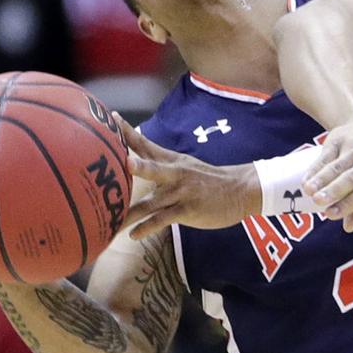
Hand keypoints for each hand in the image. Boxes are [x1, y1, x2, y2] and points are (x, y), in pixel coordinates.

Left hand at [119, 115, 260, 240]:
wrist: (240, 190)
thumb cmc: (209, 181)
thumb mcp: (186, 166)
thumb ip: (162, 166)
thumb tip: (136, 166)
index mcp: (172, 161)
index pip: (146, 144)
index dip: (128, 131)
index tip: (112, 117)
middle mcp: (175, 174)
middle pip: (151, 168)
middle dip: (136, 166)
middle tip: (122, 162)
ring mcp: (181, 193)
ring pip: (152, 202)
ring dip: (132, 211)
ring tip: (114, 218)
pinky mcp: (188, 210)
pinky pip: (164, 220)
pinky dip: (148, 227)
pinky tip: (134, 235)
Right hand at [302, 112, 352, 231]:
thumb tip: (348, 228)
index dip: (348, 204)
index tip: (330, 214)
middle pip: (352, 178)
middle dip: (334, 191)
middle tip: (318, 202)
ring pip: (337, 166)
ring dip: (321, 179)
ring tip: (308, 191)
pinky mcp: (341, 139)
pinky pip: (326, 156)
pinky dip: (315, 169)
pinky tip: (306, 181)